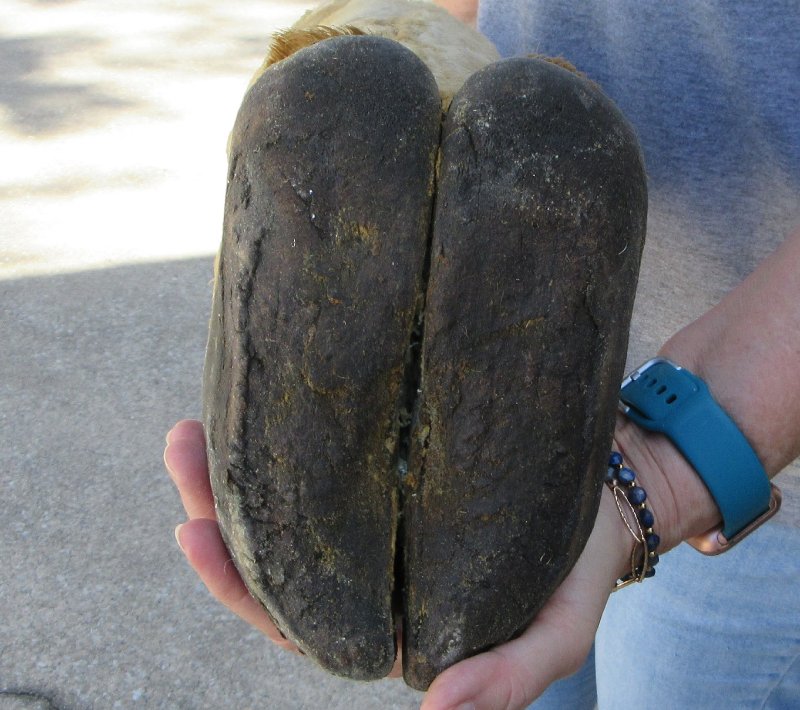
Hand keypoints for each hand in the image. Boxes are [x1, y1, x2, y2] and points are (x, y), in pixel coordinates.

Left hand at [163, 418, 706, 708]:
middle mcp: (368, 573)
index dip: (234, 584)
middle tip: (183, 445)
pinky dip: (287, 436)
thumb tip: (434, 708)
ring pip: (288, 505)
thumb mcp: (558, 633)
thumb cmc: (579, 568)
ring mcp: (375, 517)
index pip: (294, 618)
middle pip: (273, 555)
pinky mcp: (392, 467)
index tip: (189, 531)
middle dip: (216, 506)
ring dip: (236, 467)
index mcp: (387, 622)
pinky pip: (326, 460)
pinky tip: (264, 402)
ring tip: (194, 424)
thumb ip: (508, 680)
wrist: (611, 492)